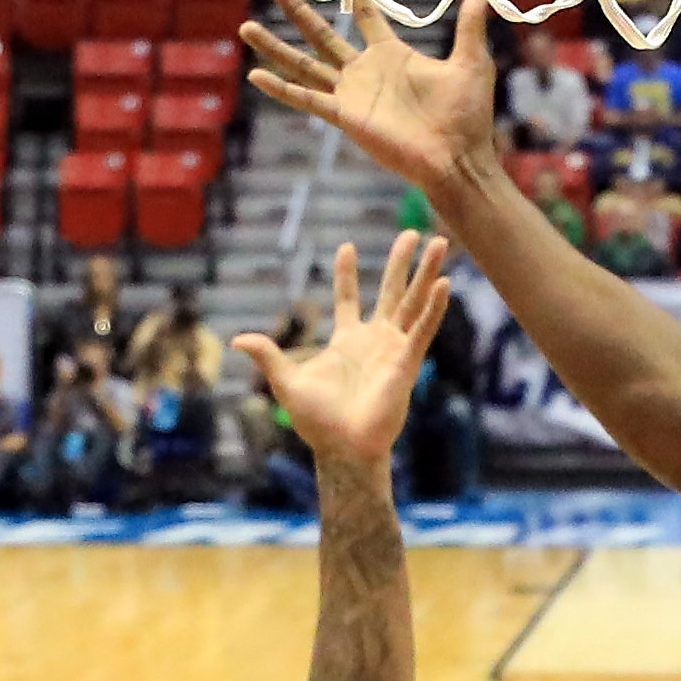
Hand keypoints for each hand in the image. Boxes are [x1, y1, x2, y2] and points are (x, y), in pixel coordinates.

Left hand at [238, 230, 455, 471]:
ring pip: (413, 302)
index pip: (349, 299)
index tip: (345, 246)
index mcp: (348, 341)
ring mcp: (394, 349)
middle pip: (391, 291)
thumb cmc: (317, 422)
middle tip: (413, 232)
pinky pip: (423, 330)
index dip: (346, 274)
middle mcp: (375, 340)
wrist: (342, 448)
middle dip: (401, 262)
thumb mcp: (286, 381)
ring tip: (440, 242)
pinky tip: (444, 284)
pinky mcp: (406, 362)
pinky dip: (434, 308)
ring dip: (427, 273)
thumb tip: (236, 340)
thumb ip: (268, 356)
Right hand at [244, 0, 506, 203]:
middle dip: (297, 9)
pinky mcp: (345, 116)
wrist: (458, 158)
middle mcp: (365, 72)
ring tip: (247, 26)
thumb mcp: (471, 62)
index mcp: (391, 55)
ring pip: (304, 63)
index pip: (363, 13)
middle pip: (322, 33)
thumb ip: (469, 27)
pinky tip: (256, 74)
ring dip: (276, 45)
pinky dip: (281, 88)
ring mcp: (351, 94)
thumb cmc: (467, 116)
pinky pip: (307, 99)